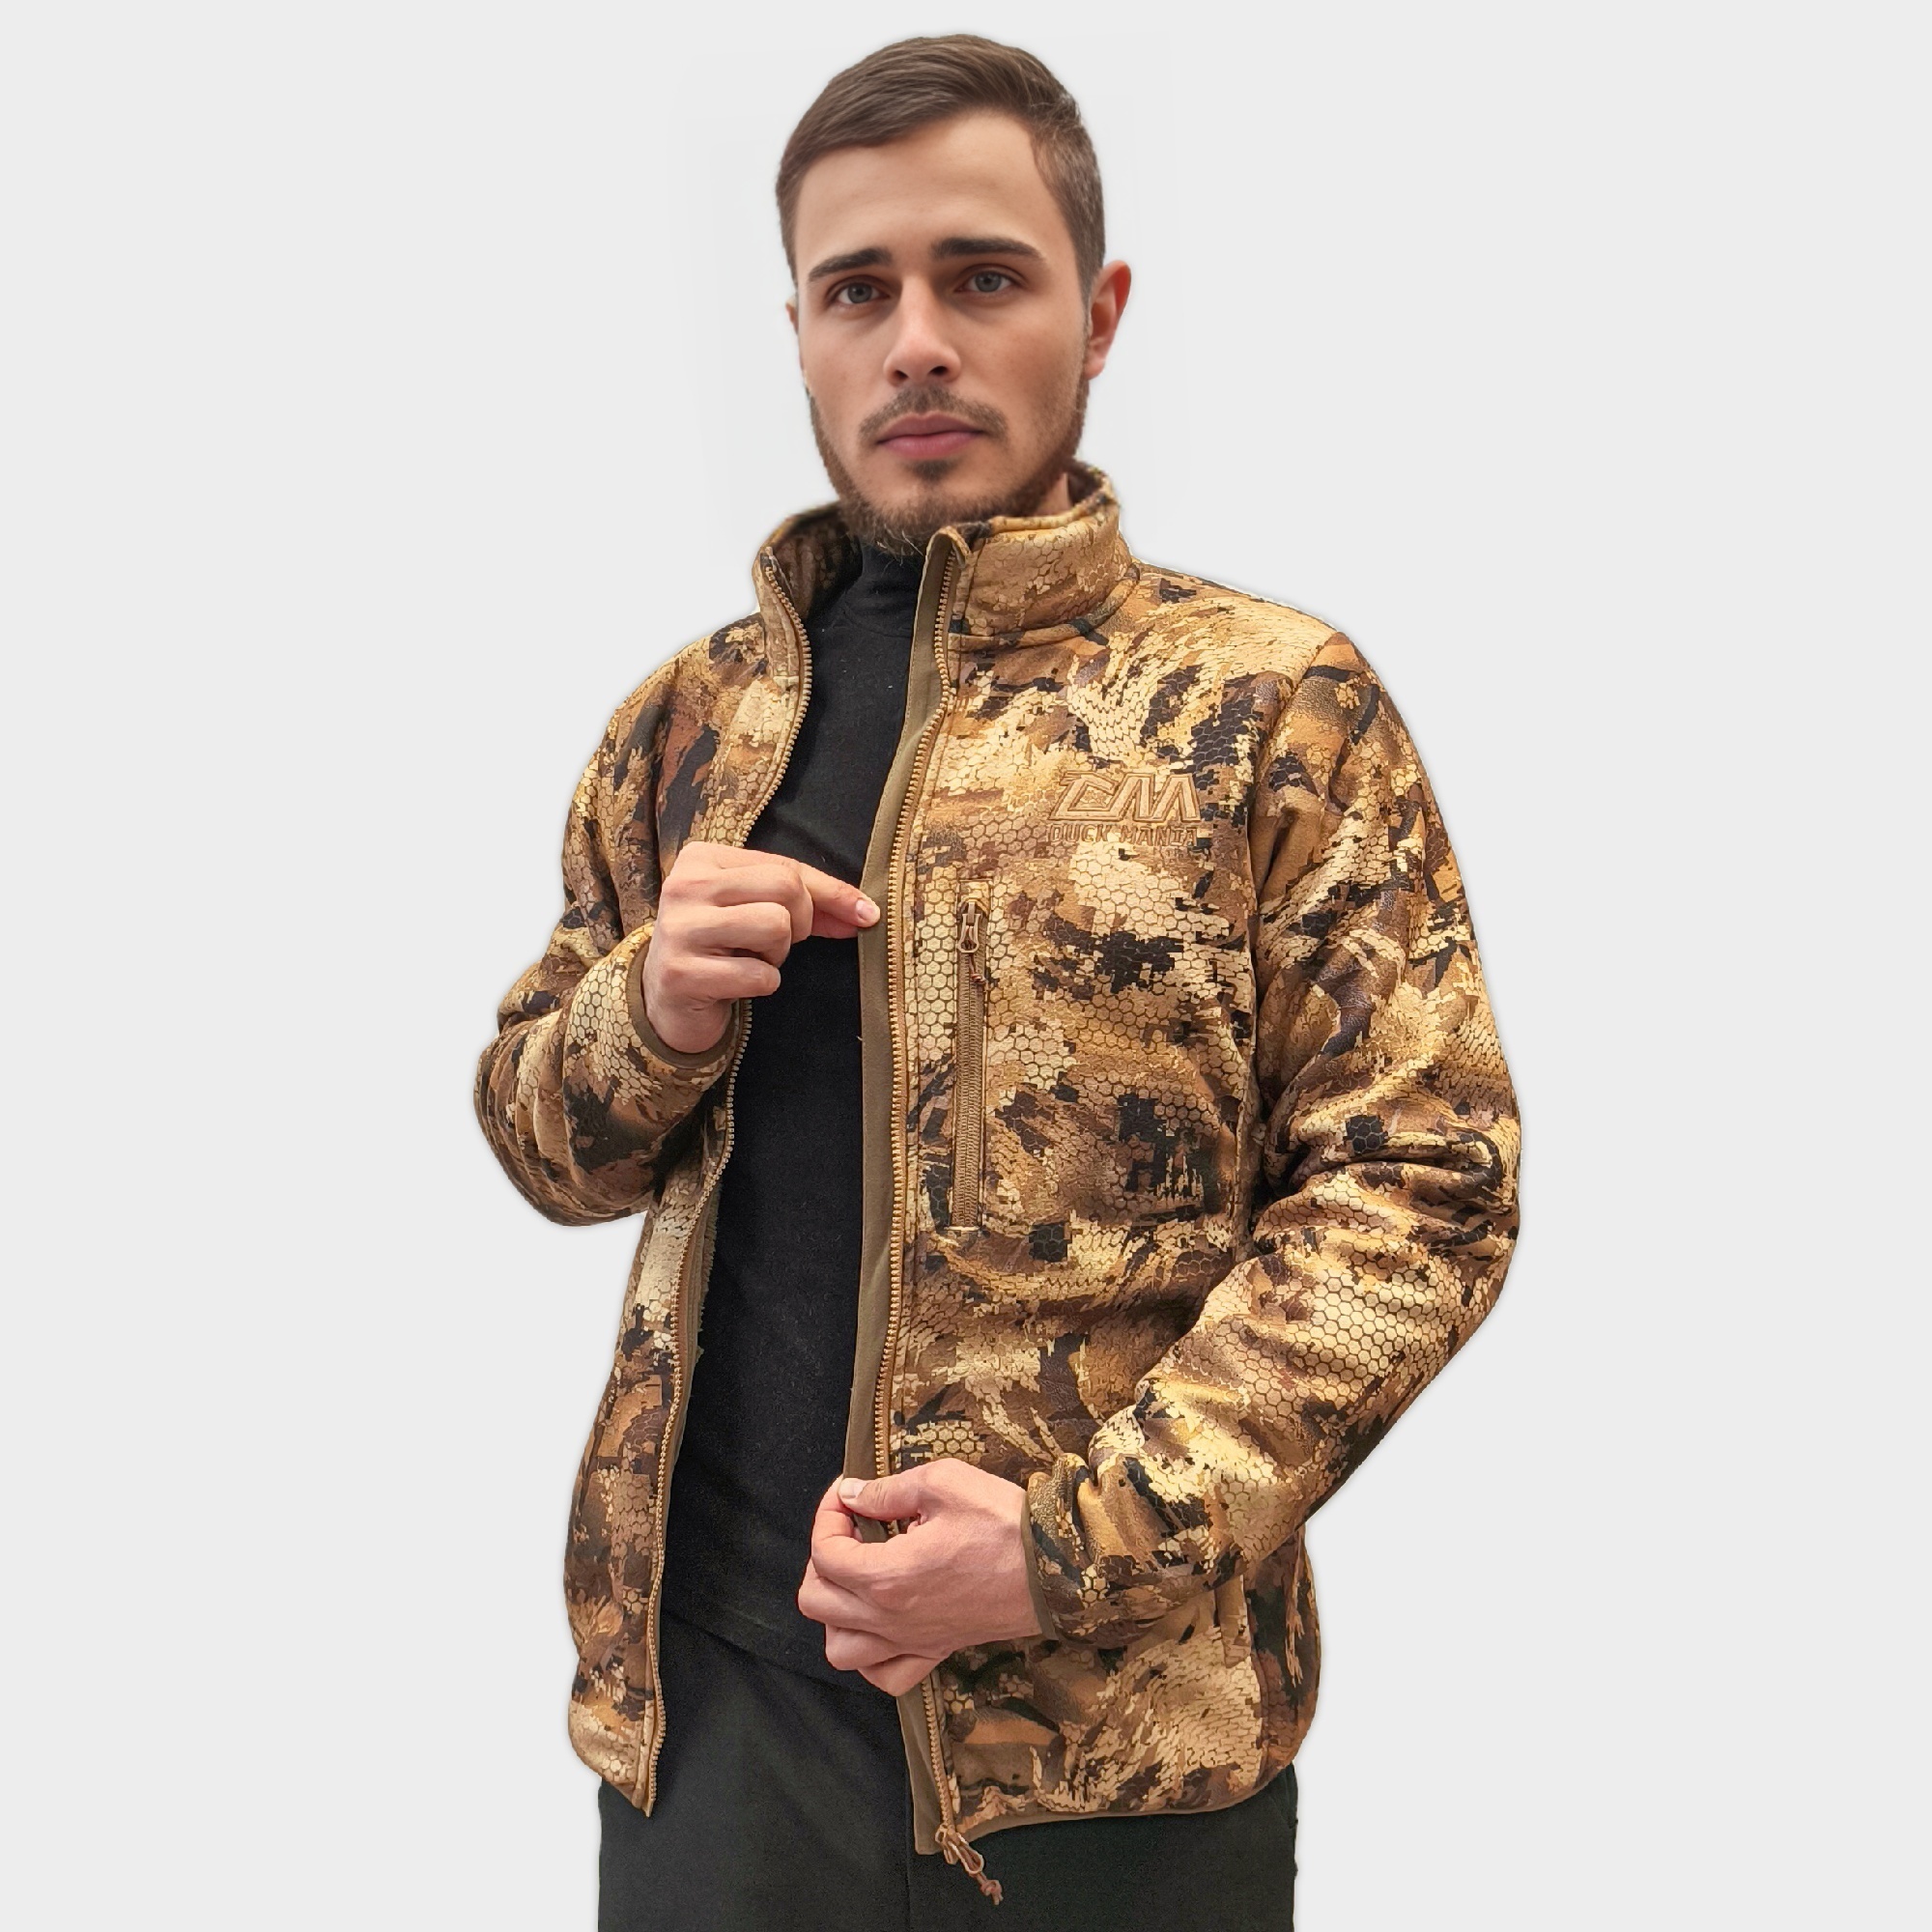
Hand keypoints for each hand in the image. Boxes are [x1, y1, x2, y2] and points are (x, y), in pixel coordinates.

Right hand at [640, 841, 878, 1055]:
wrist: (667, 1000)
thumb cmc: (722, 947)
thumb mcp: (757, 910)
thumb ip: (809, 904)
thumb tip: (866, 912)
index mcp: (702, 858)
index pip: (786, 867)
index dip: (832, 894)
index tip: (865, 914)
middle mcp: (684, 886)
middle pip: (785, 889)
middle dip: (800, 923)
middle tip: (777, 944)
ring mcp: (679, 929)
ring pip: (775, 926)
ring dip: (778, 954)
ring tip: (753, 959)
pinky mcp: (681, 973)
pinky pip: (758, 975)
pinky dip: (762, 984)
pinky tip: (737, 984)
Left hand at [797, 1461, 1042, 1695]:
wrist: (1055, 1568)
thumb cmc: (1002, 1522)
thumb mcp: (943, 1484)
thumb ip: (887, 1491)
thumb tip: (852, 1495)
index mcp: (887, 1576)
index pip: (823, 1553)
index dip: (827, 1514)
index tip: (849, 1493)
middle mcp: (891, 1619)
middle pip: (816, 1602)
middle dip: (822, 1559)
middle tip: (852, 1530)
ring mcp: (913, 1641)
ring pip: (840, 1649)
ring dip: (836, 1612)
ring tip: (859, 1576)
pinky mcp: (936, 1651)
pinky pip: (884, 1675)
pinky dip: (869, 1654)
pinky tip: (881, 1620)